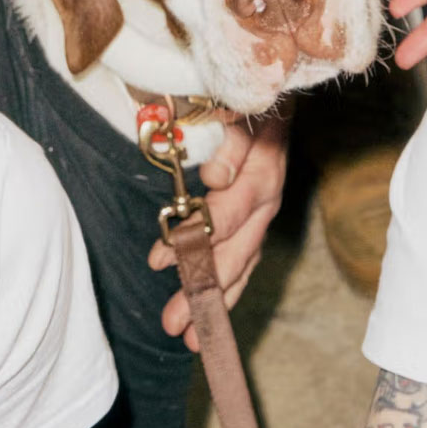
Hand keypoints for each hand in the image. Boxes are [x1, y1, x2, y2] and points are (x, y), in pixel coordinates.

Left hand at [154, 110, 288, 345]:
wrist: (265, 90)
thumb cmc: (239, 96)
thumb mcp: (234, 106)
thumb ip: (229, 141)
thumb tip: (216, 178)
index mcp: (262, 164)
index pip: (231, 209)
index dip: (197, 236)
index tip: (160, 260)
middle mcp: (267, 193)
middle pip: (238, 248)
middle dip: (204, 287)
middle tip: (174, 322)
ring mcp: (263, 208)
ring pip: (243, 261)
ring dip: (215, 299)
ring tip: (191, 337)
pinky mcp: (256, 217)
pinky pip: (246, 259)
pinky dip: (228, 288)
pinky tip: (210, 313)